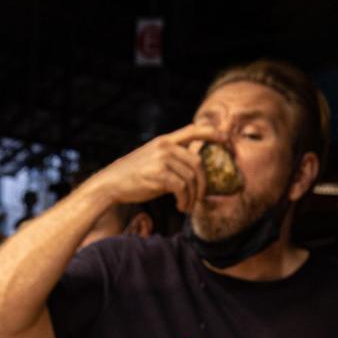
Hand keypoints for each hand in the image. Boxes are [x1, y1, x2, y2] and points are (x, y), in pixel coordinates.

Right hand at [84, 122, 208, 214]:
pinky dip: (185, 201)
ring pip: (191, 178)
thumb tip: (194, 169)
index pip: (193, 130)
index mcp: (165, 140)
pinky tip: (180, 207)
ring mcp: (161, 159)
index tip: (226, 140)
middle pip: (197, 163)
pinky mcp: (158, 174)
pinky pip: (182, 188)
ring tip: (186, 206)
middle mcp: (165, 146)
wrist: (111, 184)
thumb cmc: (133, 176)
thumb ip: (172, 159)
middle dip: (204, 183)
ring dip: (193, 196)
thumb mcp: (153, 159)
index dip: (212, 133)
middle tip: (201, 197)